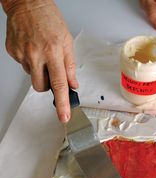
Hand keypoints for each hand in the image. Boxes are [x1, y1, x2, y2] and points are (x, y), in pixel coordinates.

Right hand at [2, 0, 77, 122]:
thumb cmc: (49, 19)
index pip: (59, 84)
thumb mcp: (67, 41)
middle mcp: (36, 54)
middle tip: (50, 70)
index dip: (62, 104)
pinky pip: (23, 65)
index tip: (63, 117)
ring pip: (31, 76)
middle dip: (47, 85)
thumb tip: (73, 85)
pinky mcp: (12, 51)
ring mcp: (22, 53)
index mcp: (53, 52)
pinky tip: (31, 48)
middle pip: (41, 86)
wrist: (27, 3)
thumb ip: (70, 66)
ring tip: (40, 53)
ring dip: (38, 71)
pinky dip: (29, 61)